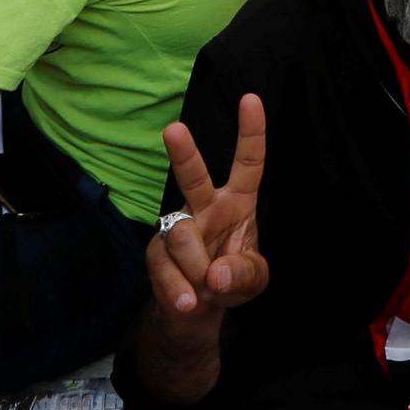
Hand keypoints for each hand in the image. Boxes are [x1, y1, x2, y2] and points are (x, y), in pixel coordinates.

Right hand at [147, 93, 268, 321]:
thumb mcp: (254, 279)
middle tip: (174, 129)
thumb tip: (217, 273)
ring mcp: (176, 225)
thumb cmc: (231, 280)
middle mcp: (205, 205)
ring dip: (198, 270)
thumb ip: (244, 275)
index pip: (248, 162)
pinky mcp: (155, 250)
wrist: (196, 311)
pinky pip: (166, 269)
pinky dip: (181, 291)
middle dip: (184, 152)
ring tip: (206, 288)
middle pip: (194, 175)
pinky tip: (188, 302)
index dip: (252, 133)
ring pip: (182, 234)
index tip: (251, 98)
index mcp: (238, 201)